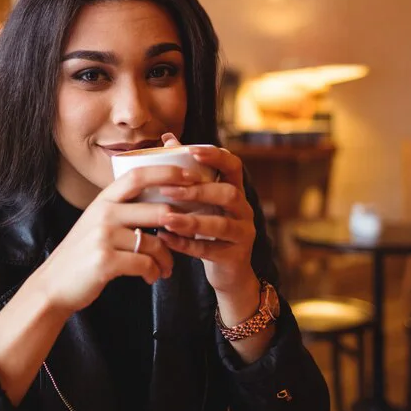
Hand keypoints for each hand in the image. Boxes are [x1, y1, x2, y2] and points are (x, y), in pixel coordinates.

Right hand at [32, 164, 203, 315]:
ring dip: (167, 259)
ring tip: (166, 268)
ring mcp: (103, 236)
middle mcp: (103, 213)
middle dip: (179, 226)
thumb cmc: (83, 254)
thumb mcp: (98, 223)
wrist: (54, 285)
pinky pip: (146, 263)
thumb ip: (123, 209)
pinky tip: (150, 277)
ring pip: (156, 242)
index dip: (167, 173)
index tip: (191, 177)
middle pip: (157, 210)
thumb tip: (161, 203)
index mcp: (103, 200)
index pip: (138, 175)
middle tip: (188, 237)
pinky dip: (154, 272)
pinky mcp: (106, 260)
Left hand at [157, 133, 257, 295]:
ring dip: (192, 221)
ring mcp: (243, 234)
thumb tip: (168, 138)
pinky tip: (166, 239)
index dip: (216, 157)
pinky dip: (186, 245)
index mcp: (235, 191)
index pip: (234, 166)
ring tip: (165, 218)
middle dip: (198, 191)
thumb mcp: (201, 201)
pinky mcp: (235, 257)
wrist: (228, 273)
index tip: (193, 151)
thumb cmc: (208, 228)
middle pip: (229, 194)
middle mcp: (244, 210)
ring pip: (221, 225)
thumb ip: (187, 171)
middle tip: (168, 190)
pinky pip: (210, 250)